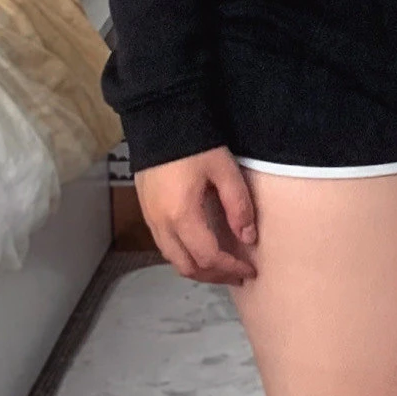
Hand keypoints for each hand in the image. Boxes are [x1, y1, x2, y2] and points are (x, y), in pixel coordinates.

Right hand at [134, 145, 258, 285]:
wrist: (159, 120)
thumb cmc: (195, 143)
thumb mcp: (224, 170)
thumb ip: (238, 205)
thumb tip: (248, 238)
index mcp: (182, 215)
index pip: (208, 257)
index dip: (230, 268)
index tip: (250, 270)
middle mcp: (161, 224)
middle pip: (187, 267)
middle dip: (214, 275)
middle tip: (238, 273)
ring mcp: (150, 219)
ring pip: (173, 259)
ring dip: (198, 268)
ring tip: (221, 265)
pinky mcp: (146, 211)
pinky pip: (165, 246)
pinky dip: (184, 255)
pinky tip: (200, 247)